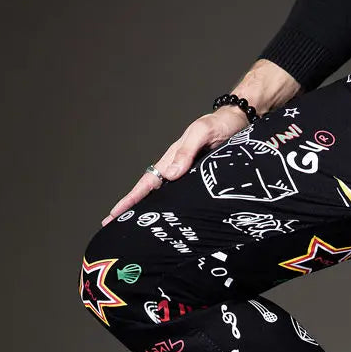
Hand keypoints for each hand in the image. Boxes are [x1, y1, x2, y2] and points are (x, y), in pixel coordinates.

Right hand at [100, 104, 250, 225]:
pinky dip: (170, 210)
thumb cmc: (219, 125)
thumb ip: (186, 152)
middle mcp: (175, 170)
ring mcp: (186, 177)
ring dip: (148, 212)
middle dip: (130, 209)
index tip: (115, 213)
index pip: (147, 182)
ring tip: (133, 229)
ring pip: (162, 198)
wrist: (238, 123)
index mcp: (171, 159)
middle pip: (149, 193)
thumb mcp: (202, 133)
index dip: (131, 198)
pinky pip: (181, 199)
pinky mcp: (199, 182)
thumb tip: (170, 174)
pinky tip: (167, 222)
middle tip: (112, 226)